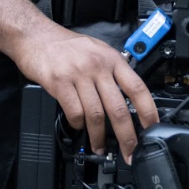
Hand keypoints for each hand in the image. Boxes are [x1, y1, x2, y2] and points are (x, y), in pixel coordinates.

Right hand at [12, 23, 158, 160]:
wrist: (35, 36)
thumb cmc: (66, 45)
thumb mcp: (97, 50)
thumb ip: (113, 70)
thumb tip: (128, 95)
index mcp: (111, 59)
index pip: (137, 88)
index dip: (148, 111)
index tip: (152, 129)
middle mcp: (97, 67)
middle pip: (118, 108)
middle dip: (127, 136)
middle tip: (130, 152)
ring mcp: (78, 75)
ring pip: (96, 115)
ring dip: (99, 137)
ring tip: (100, 147)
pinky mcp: (60, 83)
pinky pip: (75, 112)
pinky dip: (78, 124)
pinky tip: (78, 125)